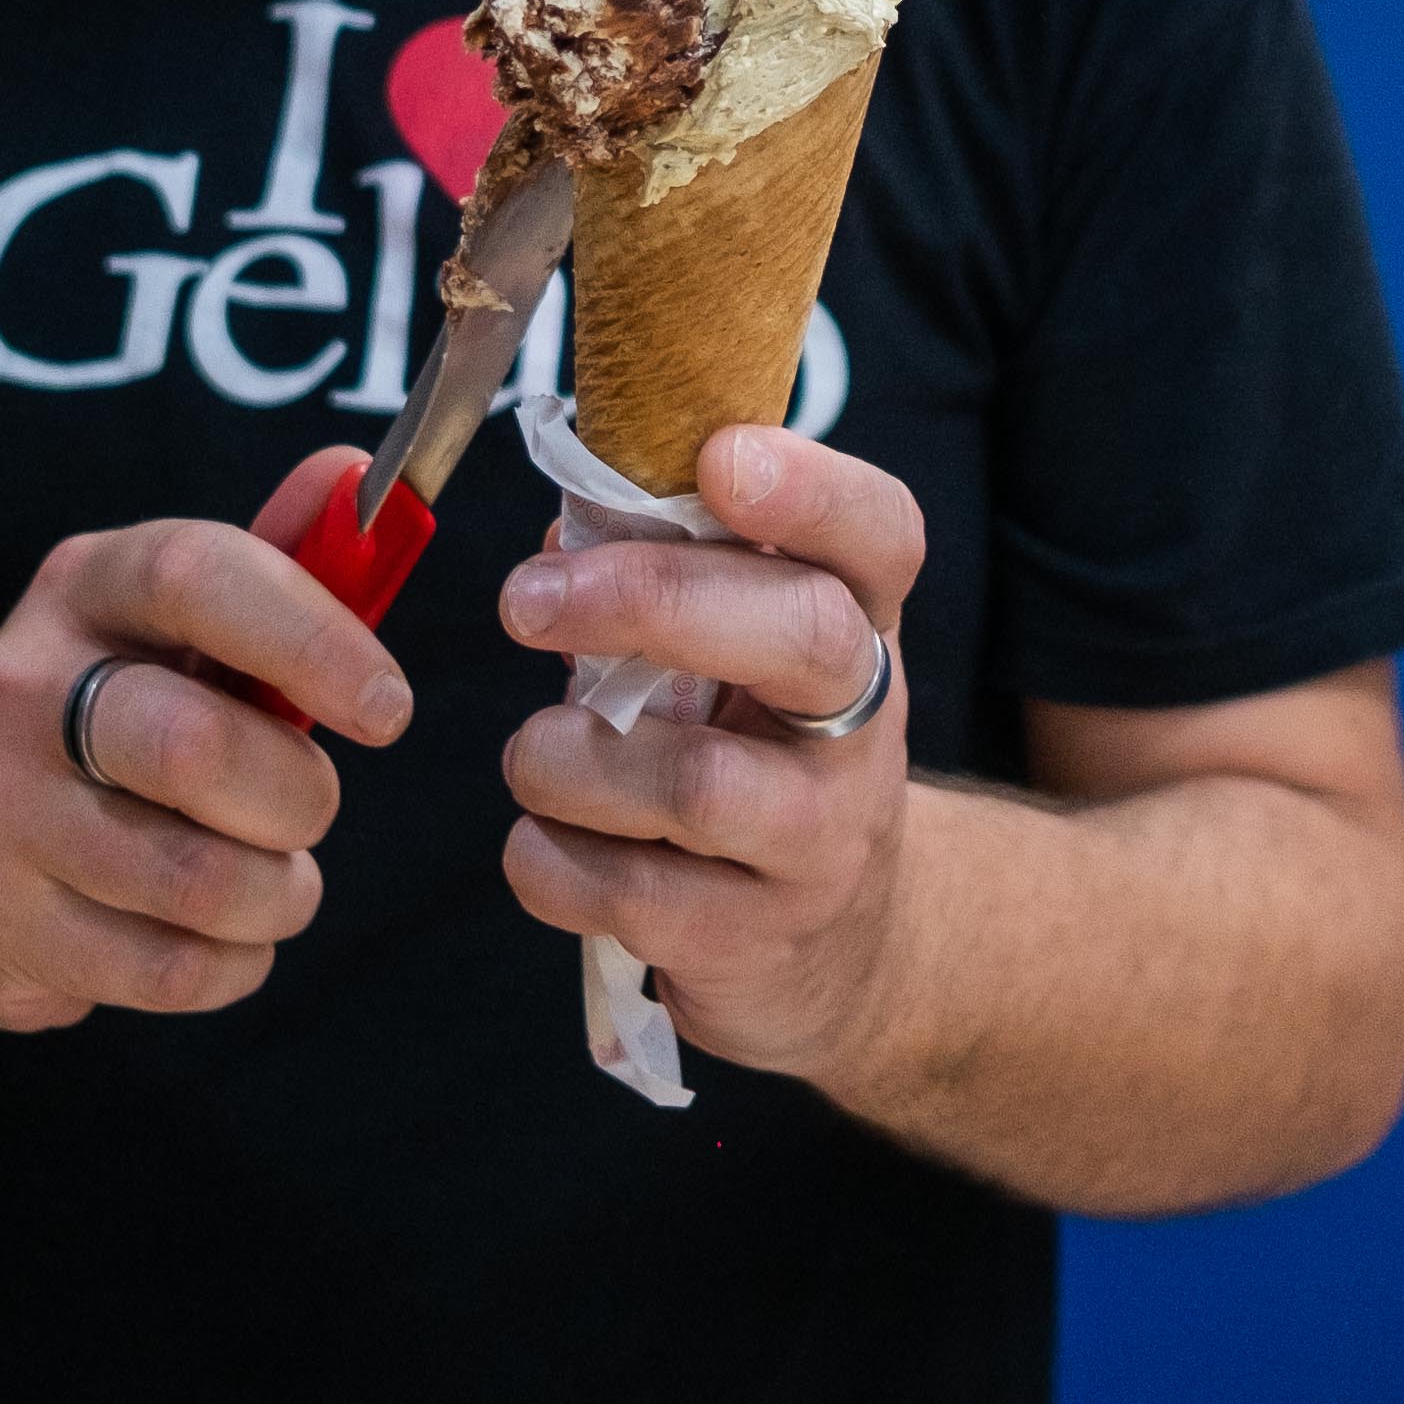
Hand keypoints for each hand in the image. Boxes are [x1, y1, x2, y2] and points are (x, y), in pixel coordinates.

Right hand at [0, 449, 411, 1035]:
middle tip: (310, 809)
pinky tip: (217, 936)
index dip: (312, 639)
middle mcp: (18, 684)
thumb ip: (284, 561)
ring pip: (195, 879)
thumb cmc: (127, 719)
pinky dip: (231, 964)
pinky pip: (167, 968)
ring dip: (277, 895)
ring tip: (271, 880)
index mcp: (85, 585)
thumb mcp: (190, 629)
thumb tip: (361, 476)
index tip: (388, 709)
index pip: (197, 576)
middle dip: (298, 798)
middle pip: (194, 747)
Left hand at [495, 423, 926, 1079]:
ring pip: (701, 785)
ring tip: (533, 754)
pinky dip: (551, 863)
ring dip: (571, 759)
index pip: (878, 532)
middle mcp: (859, 726)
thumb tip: (562, 532)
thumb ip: (665, 576)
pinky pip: (632, 899)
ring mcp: (821, 842)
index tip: (718, 459)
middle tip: (524, 600)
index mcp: (857, 621)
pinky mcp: (758, 941)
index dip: (811, 487)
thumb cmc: (753, 750)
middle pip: (801, 635)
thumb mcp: (740, 651)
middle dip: (652, 600)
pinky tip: (542, 845)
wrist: (842, 944)